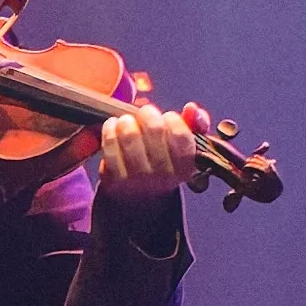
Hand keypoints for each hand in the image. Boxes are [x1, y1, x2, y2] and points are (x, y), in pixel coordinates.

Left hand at [92, 96, 211, 203]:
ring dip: (126, 121)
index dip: (173, 119)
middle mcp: (163, 178)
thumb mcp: (184, 146)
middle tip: (145, 114)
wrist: (140, 197)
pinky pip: (109, 147)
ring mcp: (137, 181)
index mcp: (185, 168)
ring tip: (127, 121)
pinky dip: (109, 130)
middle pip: (154, 129)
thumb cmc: (164, 162)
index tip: (167, 117)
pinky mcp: (114, 181)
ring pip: (130, 135)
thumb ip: (196, 124)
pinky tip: (112, 127)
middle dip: (147, 114)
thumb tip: (192, 108)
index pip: (182, 136)